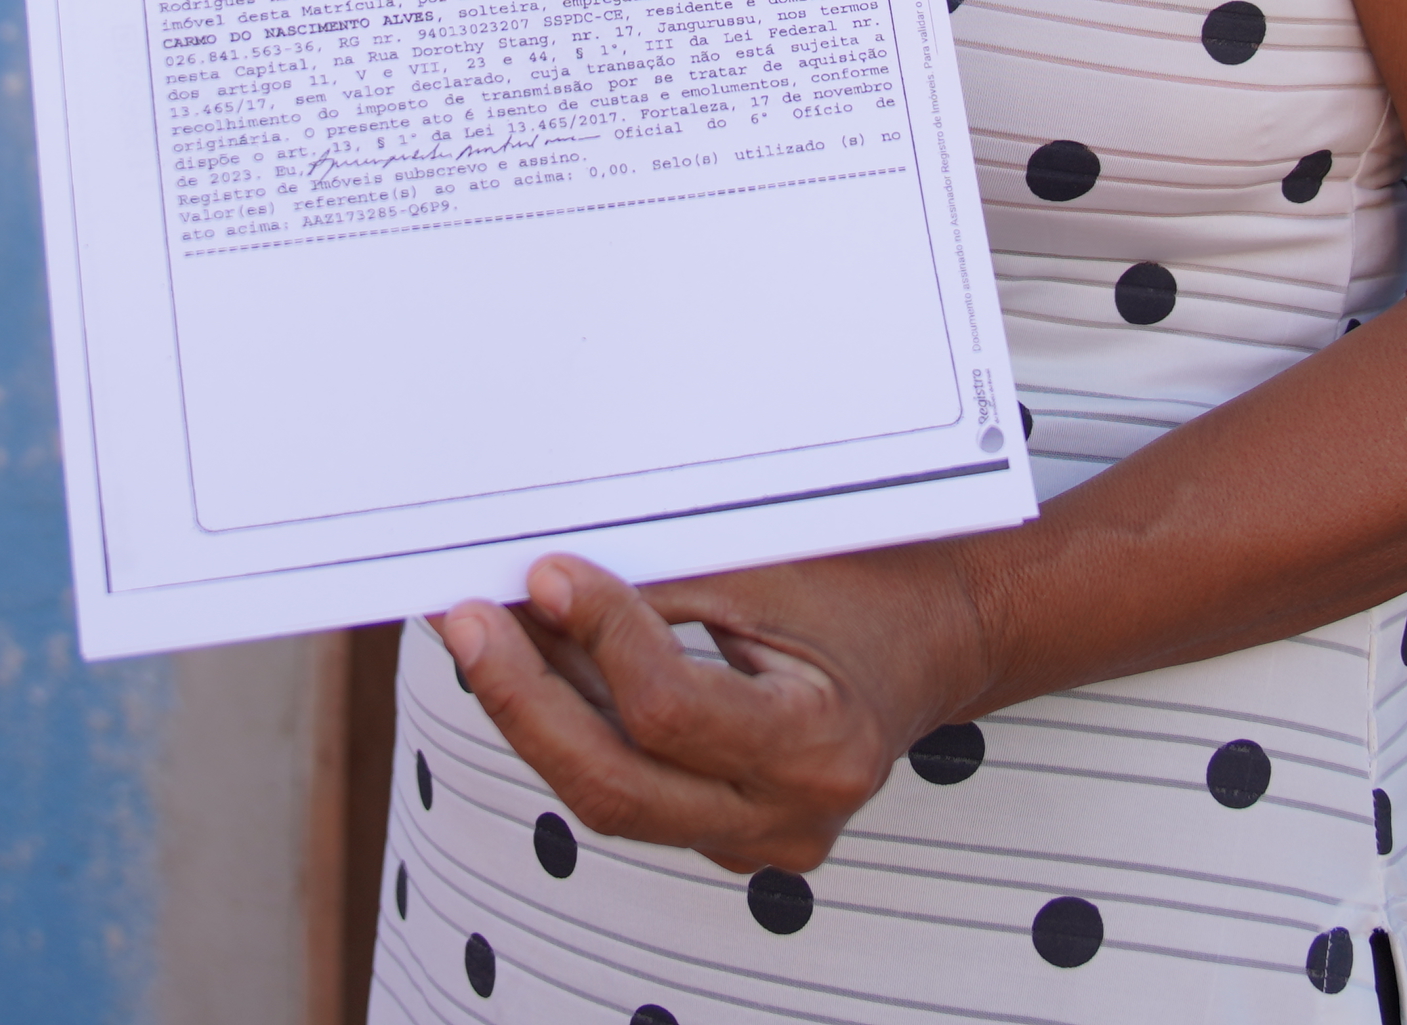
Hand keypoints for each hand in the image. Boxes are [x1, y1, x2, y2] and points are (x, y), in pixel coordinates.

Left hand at [435, 543, 994, 873]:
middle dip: (523, 701)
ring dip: (536, 713)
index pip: (670, 711)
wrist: (940, 634)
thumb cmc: (870, 585)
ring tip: (481, 634)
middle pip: (616, 785)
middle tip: (465, 622)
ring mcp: (754, 839)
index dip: (597, 636)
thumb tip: (539, 584)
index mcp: (819, 745)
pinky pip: (630, 789)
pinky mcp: (724, 831)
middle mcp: (787, 817)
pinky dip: (577, 726)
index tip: (546, 571)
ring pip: (609, 795)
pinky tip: (532, 668)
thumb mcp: (772, 567)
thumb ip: (658, 587)